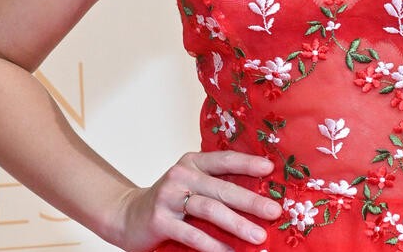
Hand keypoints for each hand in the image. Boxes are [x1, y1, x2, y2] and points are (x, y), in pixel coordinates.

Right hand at [111, 150, 282, 251]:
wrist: (128, 215)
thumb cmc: (170, 199)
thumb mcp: (191, 183)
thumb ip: (215, 182)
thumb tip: (257, 191)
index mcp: (193, 161)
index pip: (224, 159)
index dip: (247, 163)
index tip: (270, 169)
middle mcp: (182, 175)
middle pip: (222, 187)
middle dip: (251, 201)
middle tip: (274, 211)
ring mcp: (170, 197)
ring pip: (210, 210)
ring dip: (237, 224)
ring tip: (258, 236)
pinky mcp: (161, 220)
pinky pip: (192, 234)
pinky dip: (213, 245)